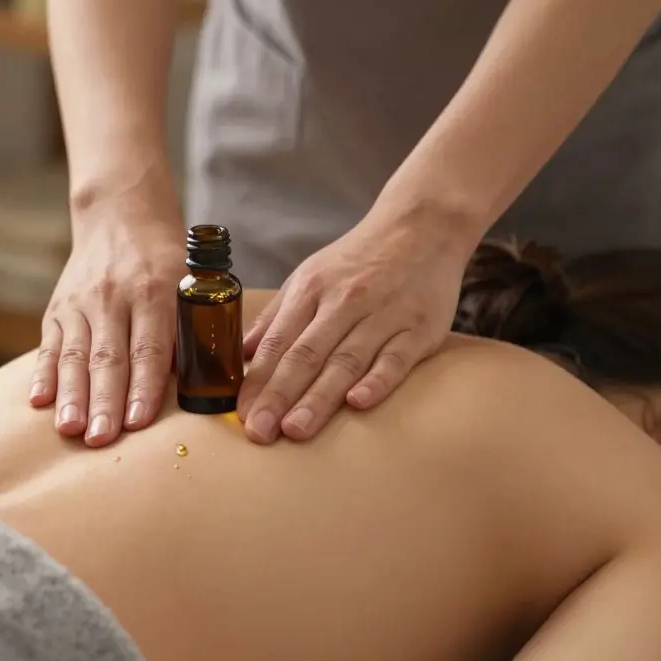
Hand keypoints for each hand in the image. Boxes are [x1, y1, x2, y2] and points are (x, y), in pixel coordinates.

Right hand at [29, 189, 186, 447]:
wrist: (119, 214)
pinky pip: (48, 346)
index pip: (148, 347)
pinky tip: (39, 401)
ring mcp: (80, 302)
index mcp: (153, 290)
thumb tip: (198, 386)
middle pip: (108, 357)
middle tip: (101, 439)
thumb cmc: (165, 259)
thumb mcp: (187, 283)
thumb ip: (190, 331)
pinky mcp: (57, 308)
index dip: (143, 386)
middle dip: (104, 401)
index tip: (138, 421)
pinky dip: (42, 374)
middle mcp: (113, 296)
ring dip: (72, 395)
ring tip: (70, 429)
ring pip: (74, 355)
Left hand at [237, 207, 473, 443]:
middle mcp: (344, 302)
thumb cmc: (358, 261)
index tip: (242, 415)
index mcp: (311, 291)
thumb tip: (239, 357)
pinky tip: (358, 404)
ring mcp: (383, 315)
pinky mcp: (419, 328)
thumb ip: (276, 319)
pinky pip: (396, 359)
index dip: (258, 381)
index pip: (277, 342)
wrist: (421, 228)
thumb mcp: (310, 278)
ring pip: (346, 361)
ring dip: (319, 397)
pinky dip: (377, 381)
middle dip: (279, 396)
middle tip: (259, 433)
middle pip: (305, 355)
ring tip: (296, 430)